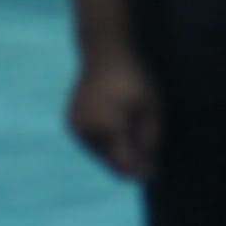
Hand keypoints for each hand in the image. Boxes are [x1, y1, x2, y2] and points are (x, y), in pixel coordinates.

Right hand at [64, 44, 161, 183]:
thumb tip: (147, 165)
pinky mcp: (70, 122)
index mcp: (106, 127)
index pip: (123, 163)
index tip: (154, 175)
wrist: (104, 51)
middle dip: (129, 163)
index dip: (139, 172)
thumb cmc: (133, 78)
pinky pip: (91, 142)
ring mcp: (75, 127)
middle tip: (150, 163)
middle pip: (110, 161)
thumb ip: (149, 137)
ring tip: (135, 141)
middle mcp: (85, 131)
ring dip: (116, 153)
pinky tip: (120, 131)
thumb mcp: (151, 107)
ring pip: (99, 153)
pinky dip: (105, 142)